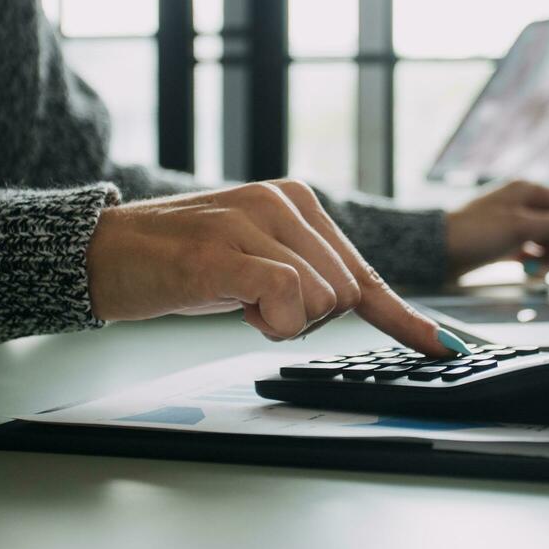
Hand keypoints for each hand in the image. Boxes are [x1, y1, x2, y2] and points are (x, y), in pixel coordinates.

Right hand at [85, 180, 454, 355]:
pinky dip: (269, 320)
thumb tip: (361, 303)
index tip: (444, 347)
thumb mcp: (257, 261)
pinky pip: (285, 298)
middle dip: (306, 319)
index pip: (365, 271)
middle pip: (345, 294)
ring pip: (320, 301)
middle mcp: (283, 201)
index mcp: (297, 201)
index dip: (404, 318)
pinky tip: (235, 305)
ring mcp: (253, 222)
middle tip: (253, 305)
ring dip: (279, 321)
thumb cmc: (181, 264)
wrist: (104, 254)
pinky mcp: (224, 250)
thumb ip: (307, 272)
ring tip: (232, 297)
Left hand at [445, 180, 548, 277]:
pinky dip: (537, 261)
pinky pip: (532, 251)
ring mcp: (513, 222)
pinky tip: (530, 271)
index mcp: (529, 191)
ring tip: (539, 270)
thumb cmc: (473, 234)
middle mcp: (523, 203)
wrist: (434, 251)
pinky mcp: (503, 241)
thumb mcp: (520, 227)